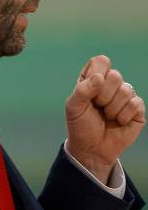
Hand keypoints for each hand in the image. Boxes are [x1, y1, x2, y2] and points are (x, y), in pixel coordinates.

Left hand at [65, 55, 144, 183]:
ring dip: (112, 107)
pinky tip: (117, 121)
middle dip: (103, 95)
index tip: (88, 90)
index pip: (101, 61)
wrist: (91, 148)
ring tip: (106, 116)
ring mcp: (125, 96)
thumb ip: (82, 89)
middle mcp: (110, 85)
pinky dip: (123, 115)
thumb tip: (99, 77)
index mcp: (93, 79)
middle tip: (97, 106)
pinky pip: (135, 104)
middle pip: (115, 75)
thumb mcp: (73, 107)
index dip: (96, 74)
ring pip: (126, 89)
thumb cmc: (80, 125)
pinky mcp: (136, 109)